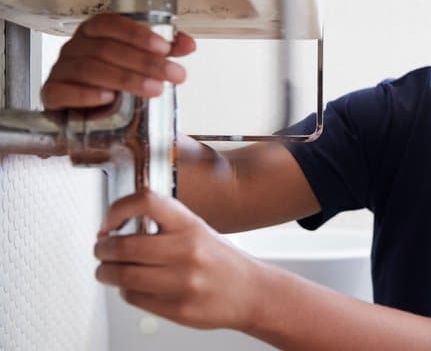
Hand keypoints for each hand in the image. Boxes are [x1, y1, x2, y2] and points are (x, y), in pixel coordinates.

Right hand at [41, 13, 195, 110]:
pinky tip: (108, 98)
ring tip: (154, 89)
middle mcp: (74, 49)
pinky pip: (62, 92)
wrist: (95, 120)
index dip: (137, 34)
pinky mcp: (52, 96)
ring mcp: (61, 71)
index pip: (110, 23)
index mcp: (94, 34)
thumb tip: (188, 44)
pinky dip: (86, 94)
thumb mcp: (142, 67)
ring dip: (125, 79)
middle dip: (144, 61)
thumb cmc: (116, 86)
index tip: (165, 48)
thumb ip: (163, 54)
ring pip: (89, 69)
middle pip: (105, 48)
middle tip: (172, 74)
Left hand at [94, 191, 259, 330]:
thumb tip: (116, 229)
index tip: (109, 222)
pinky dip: (125, 291)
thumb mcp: (198, 230)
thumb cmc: (221, 260)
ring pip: (123, 275)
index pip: (146, 202)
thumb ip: (163, 226)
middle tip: (101, 249)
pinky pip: (134, 298)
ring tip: (108, 271)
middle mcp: (187, 250)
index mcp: (191, 225)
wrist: (251, 292)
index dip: (118, 209)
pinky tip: (132, 287)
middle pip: (124, 245)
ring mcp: (183, 281)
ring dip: (106, 273)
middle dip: (103, 249)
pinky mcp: (178, 308)